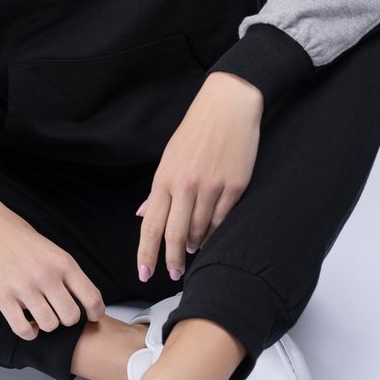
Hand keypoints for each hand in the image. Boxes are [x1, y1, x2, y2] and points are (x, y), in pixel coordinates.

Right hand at [0, 195, 105, 340]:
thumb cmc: (20, 237)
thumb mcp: (52, 250)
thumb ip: (66, 274)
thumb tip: (80, 302)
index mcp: (63, 262)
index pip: (91, 296)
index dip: (96, 312)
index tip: (92, 317)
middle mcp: (47, 275)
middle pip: (71, 317)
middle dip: (67, 320)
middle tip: (58, 312)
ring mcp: (24, 287)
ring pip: (48, 325)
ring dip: (46, 325)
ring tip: (40, 316)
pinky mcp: (2, 297)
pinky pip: (23, 329)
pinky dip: (29, 333)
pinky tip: (27, 324)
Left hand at [136, 72, 263, 282]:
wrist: (228, 105)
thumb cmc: (196, 130)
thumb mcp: (169, 156)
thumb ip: (158, 190)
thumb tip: (144, 215)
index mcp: (165, 177)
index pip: (152, 225)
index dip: (146, 254)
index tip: (144, 274)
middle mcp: (186, 185)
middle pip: (176, 235)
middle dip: (173, 260)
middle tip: (174, 274)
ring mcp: (212, 186)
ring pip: (201, 230)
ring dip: (195, 244)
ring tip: (192, 248)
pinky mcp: (235, 186)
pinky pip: (223, 220)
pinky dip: (215, 232)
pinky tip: (211, 235)